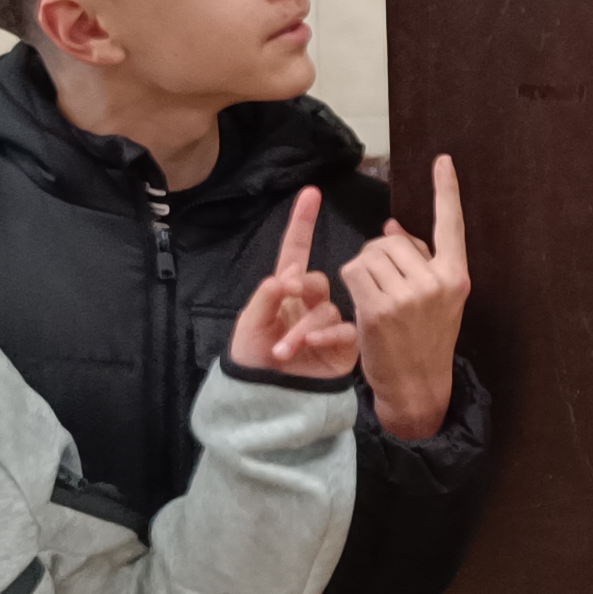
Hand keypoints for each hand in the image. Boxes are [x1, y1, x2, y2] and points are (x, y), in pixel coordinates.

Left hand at [228, 186, 362, 381]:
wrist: (266, 400)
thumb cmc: (253, 360)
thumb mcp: (249, 326)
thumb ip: (266, 298)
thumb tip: (287, 275)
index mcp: (284, 294)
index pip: (296, 251)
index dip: (303, 223)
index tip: (311, 193)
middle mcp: (308, 305)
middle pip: (316, 281)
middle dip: (300, 288)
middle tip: (288, 296)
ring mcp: (327, 325)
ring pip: (325, 310)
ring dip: (302, 328)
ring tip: (283, 351)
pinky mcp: (343, 347)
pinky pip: (343, 331)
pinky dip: (327, 336)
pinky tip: (309, 347)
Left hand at [341, 157, 469, 439]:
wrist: (417, 386)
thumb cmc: (424, 342)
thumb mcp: (436, 301)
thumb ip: (419, 263)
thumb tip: (392, 226)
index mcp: (456, 277)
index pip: (452, 225)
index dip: (446, 191)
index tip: (443, 160)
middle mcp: (436, 282)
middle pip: (393, 239)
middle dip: (381, 252)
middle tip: (383, 282)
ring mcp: (409, 296)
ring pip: (371, 253)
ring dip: (363, 268)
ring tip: (373, 295)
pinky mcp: (380, 308)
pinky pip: (354, 271)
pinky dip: (350, 281)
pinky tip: (360, 303)